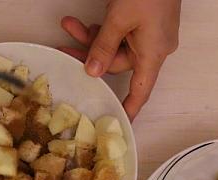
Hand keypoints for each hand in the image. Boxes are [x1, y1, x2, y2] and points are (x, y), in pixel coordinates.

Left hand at [59, 0, 180, 119]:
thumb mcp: (120, 18)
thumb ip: (103, 45)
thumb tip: (92, 71)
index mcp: (153, 53)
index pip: (141, 90)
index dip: (130, 109)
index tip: (119, 124)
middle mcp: (154, 48)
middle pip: (117, 63)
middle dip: (90, 54)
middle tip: (63, 48)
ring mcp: (150, 34)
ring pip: (114, 45)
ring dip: (91, 37)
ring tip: (69, 24)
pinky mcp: (145, 22)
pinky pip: (121, 32)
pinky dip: (103, 28)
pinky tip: (85, 22)